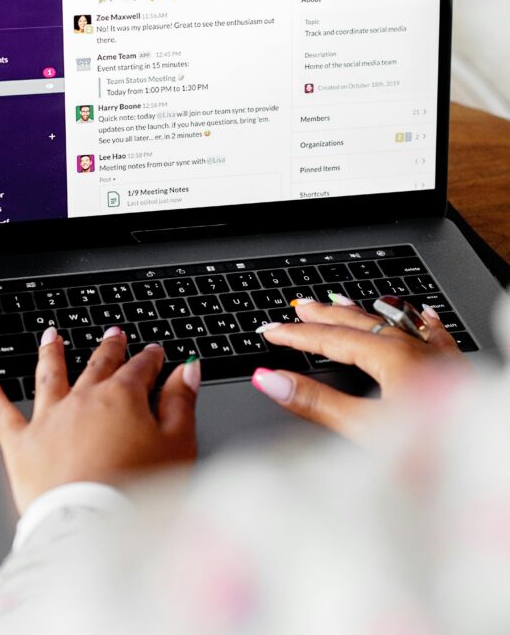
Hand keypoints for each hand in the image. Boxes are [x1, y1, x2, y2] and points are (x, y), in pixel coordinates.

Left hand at [0, 329, 199, 513]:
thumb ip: (181, 403)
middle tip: (114, 334)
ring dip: (51, 353)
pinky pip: (2, 412)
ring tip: (50, 336)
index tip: (155, 352)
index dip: (151, 358)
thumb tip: (187, 370)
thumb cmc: (138, 493)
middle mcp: (84, 399)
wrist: (92, 528)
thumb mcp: (177, 446)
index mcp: (123, 397)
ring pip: (49, 375)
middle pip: (98, 364)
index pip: (141, 368)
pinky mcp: (21, 445)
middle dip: (108, 348)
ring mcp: (50, 419)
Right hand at [251, 299, 465, 441]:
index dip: (297, 335)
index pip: (331, 339)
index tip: (271, 331)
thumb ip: (316, 404)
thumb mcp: (364, 430)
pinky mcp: (457, 369)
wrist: (488, 457)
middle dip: (324, 316)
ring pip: (393, 323)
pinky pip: (434, 333)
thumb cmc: (434, 452)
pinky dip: (418, 322)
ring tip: (341, 303)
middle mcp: (414, 348)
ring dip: (362, 315)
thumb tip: (272, 380)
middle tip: (298, 307)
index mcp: (390, 357)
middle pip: (359, 323)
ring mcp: (437, 356)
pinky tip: (421, 314)